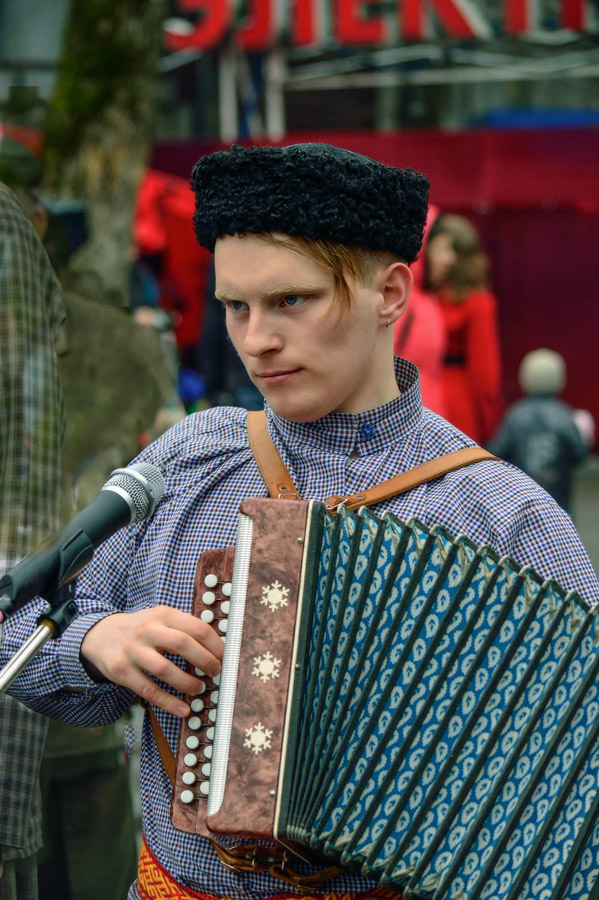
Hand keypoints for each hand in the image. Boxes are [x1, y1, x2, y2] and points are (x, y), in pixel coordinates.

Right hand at [80, 606, 223, 717]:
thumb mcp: (161, 619)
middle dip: (205, 661)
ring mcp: (133, 651)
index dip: (215, 645)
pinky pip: (148, 690)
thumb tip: (217, 648)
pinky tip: (183, 710)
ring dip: (187, 682)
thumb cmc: (141, 629)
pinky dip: (168, 702)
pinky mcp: (122, 671)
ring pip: (164, 669)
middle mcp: (147, 630)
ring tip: (199, 689)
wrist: (100, 635)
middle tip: (215, 672)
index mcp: (163, 615)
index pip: (196, 627)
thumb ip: (184, 628)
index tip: (225, 657)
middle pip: (182, 644)